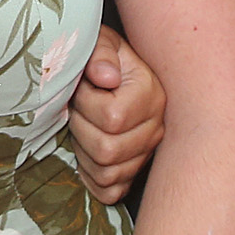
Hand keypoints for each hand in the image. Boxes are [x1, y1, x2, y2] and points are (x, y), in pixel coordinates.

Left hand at [65, 27, 165, 205]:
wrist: (113, 70)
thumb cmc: (102, 57)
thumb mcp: (100, 42)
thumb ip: (101, 54)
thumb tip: (105, 77)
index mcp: (151, 94)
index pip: (112, 118)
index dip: (86, 103)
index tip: (82, 87)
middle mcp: (156, 127)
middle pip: (107, 150)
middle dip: (80, 128)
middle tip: (78, 108)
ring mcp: (147, 153)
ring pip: (107, 173)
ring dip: (83, 151)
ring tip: (83, 126)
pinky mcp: (135, 171)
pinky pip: (110, 191)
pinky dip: (91, 177)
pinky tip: (86, 151)